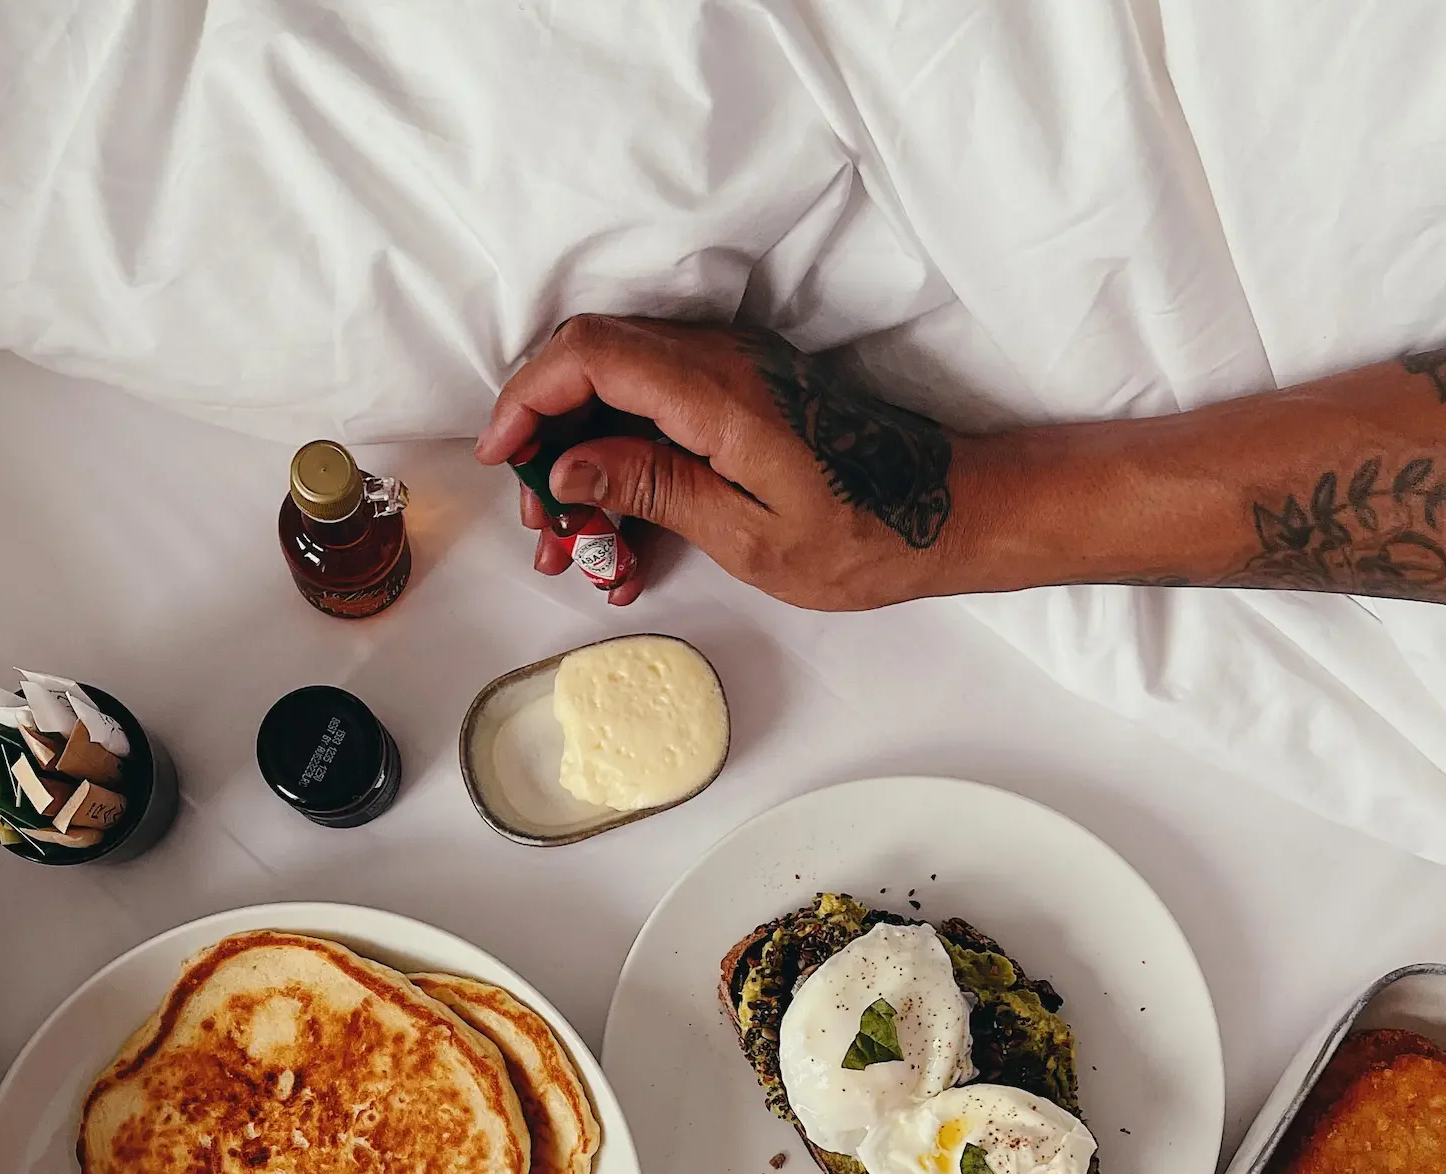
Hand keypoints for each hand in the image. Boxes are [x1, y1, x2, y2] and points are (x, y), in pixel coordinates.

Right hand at [476, 317, 966, 611]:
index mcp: (717, 393)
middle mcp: (719, 365)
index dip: (528, 397)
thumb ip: (652, 486)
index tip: (502, 455)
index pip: (590, 356)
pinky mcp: (736, 400)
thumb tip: (569, 464)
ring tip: (576, 546)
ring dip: (582, 464)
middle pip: (592, 367)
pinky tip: (623, 539)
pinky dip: (623, 469)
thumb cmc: (862, 535)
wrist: (944, 517)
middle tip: (544, 524)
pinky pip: (655, 416)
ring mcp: (728, 377)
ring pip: (618, 396)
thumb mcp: (746, 534)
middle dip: (547, 442)